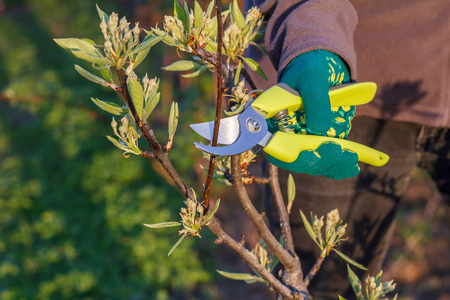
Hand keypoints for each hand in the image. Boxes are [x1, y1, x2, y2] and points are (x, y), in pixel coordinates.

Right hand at [268, 50, 358, 179]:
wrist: (320, 65)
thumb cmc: (308, 68)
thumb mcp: (312, 78)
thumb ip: (315, 101)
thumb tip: (320, 128)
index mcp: (274, 121)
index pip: (275, 149)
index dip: (290, 157)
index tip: (310, 155)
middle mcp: (286, 135)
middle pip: (297, 160)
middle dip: (318, 161)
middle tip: (337, 151)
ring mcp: (304, 141)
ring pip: (315, 163)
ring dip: (333, 164)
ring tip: (352, 158)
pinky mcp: (320, 143)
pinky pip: (328, 161)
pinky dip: (340, 166)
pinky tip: (354, 165)